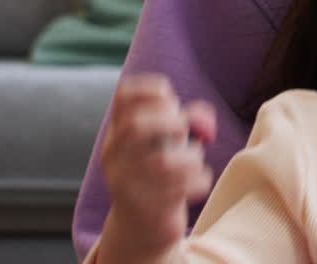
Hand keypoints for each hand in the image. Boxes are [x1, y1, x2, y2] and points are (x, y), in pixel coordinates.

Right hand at [101, 74, 216, 258]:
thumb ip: (187, 122)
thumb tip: (202, 121)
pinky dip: (201, 180)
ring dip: (192, 157)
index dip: (150, 89)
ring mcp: (125, 184)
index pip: (123, 97)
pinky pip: (181, 190)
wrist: (142, 227)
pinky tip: (199, 181)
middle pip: (135, 126)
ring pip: (163, 162)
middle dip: (170, 122)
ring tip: (195, 160)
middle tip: (182, 131)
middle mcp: (114, 156)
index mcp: (118, 133)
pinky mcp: (144, 209)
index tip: (170, 98)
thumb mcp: (168, 142)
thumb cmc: (160, 173)